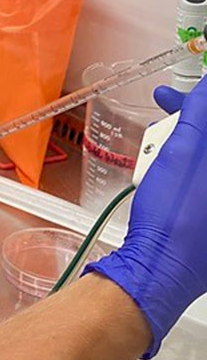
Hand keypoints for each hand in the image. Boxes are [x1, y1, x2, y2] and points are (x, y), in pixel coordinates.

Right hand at [84, 75, 206, 357]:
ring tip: (158, 133)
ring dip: (189, 136)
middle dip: (195, 116)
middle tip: (167, 101)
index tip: (190, 90)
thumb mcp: (182, 152)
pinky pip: (202, 178)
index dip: (203, 99)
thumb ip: (200, 113)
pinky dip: (190, 161)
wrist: (158, 269)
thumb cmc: (171, 216)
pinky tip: (165, 159)